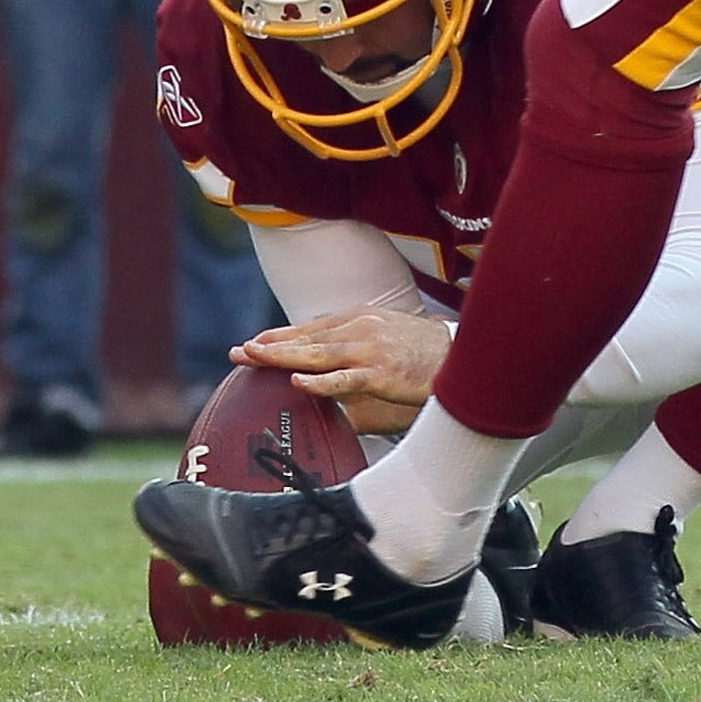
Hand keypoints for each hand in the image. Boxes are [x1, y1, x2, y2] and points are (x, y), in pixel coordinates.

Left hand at [236, 306, 456, 433]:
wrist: (461, 354)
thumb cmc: (423, 350)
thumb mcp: (385, 335)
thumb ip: (355, 344)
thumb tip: (327, 360)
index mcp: (359, 319)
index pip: (310, 327)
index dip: (280, 336)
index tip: (252, 345)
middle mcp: (360, 328)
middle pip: (306, 338)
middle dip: (270, 346)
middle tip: (239, 353)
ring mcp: (369, 349)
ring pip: (317, 354)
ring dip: (283, 356)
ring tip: (255, 358)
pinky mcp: (381, 372)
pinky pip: (344, 379)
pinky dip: (320, 381)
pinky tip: (298, 382)